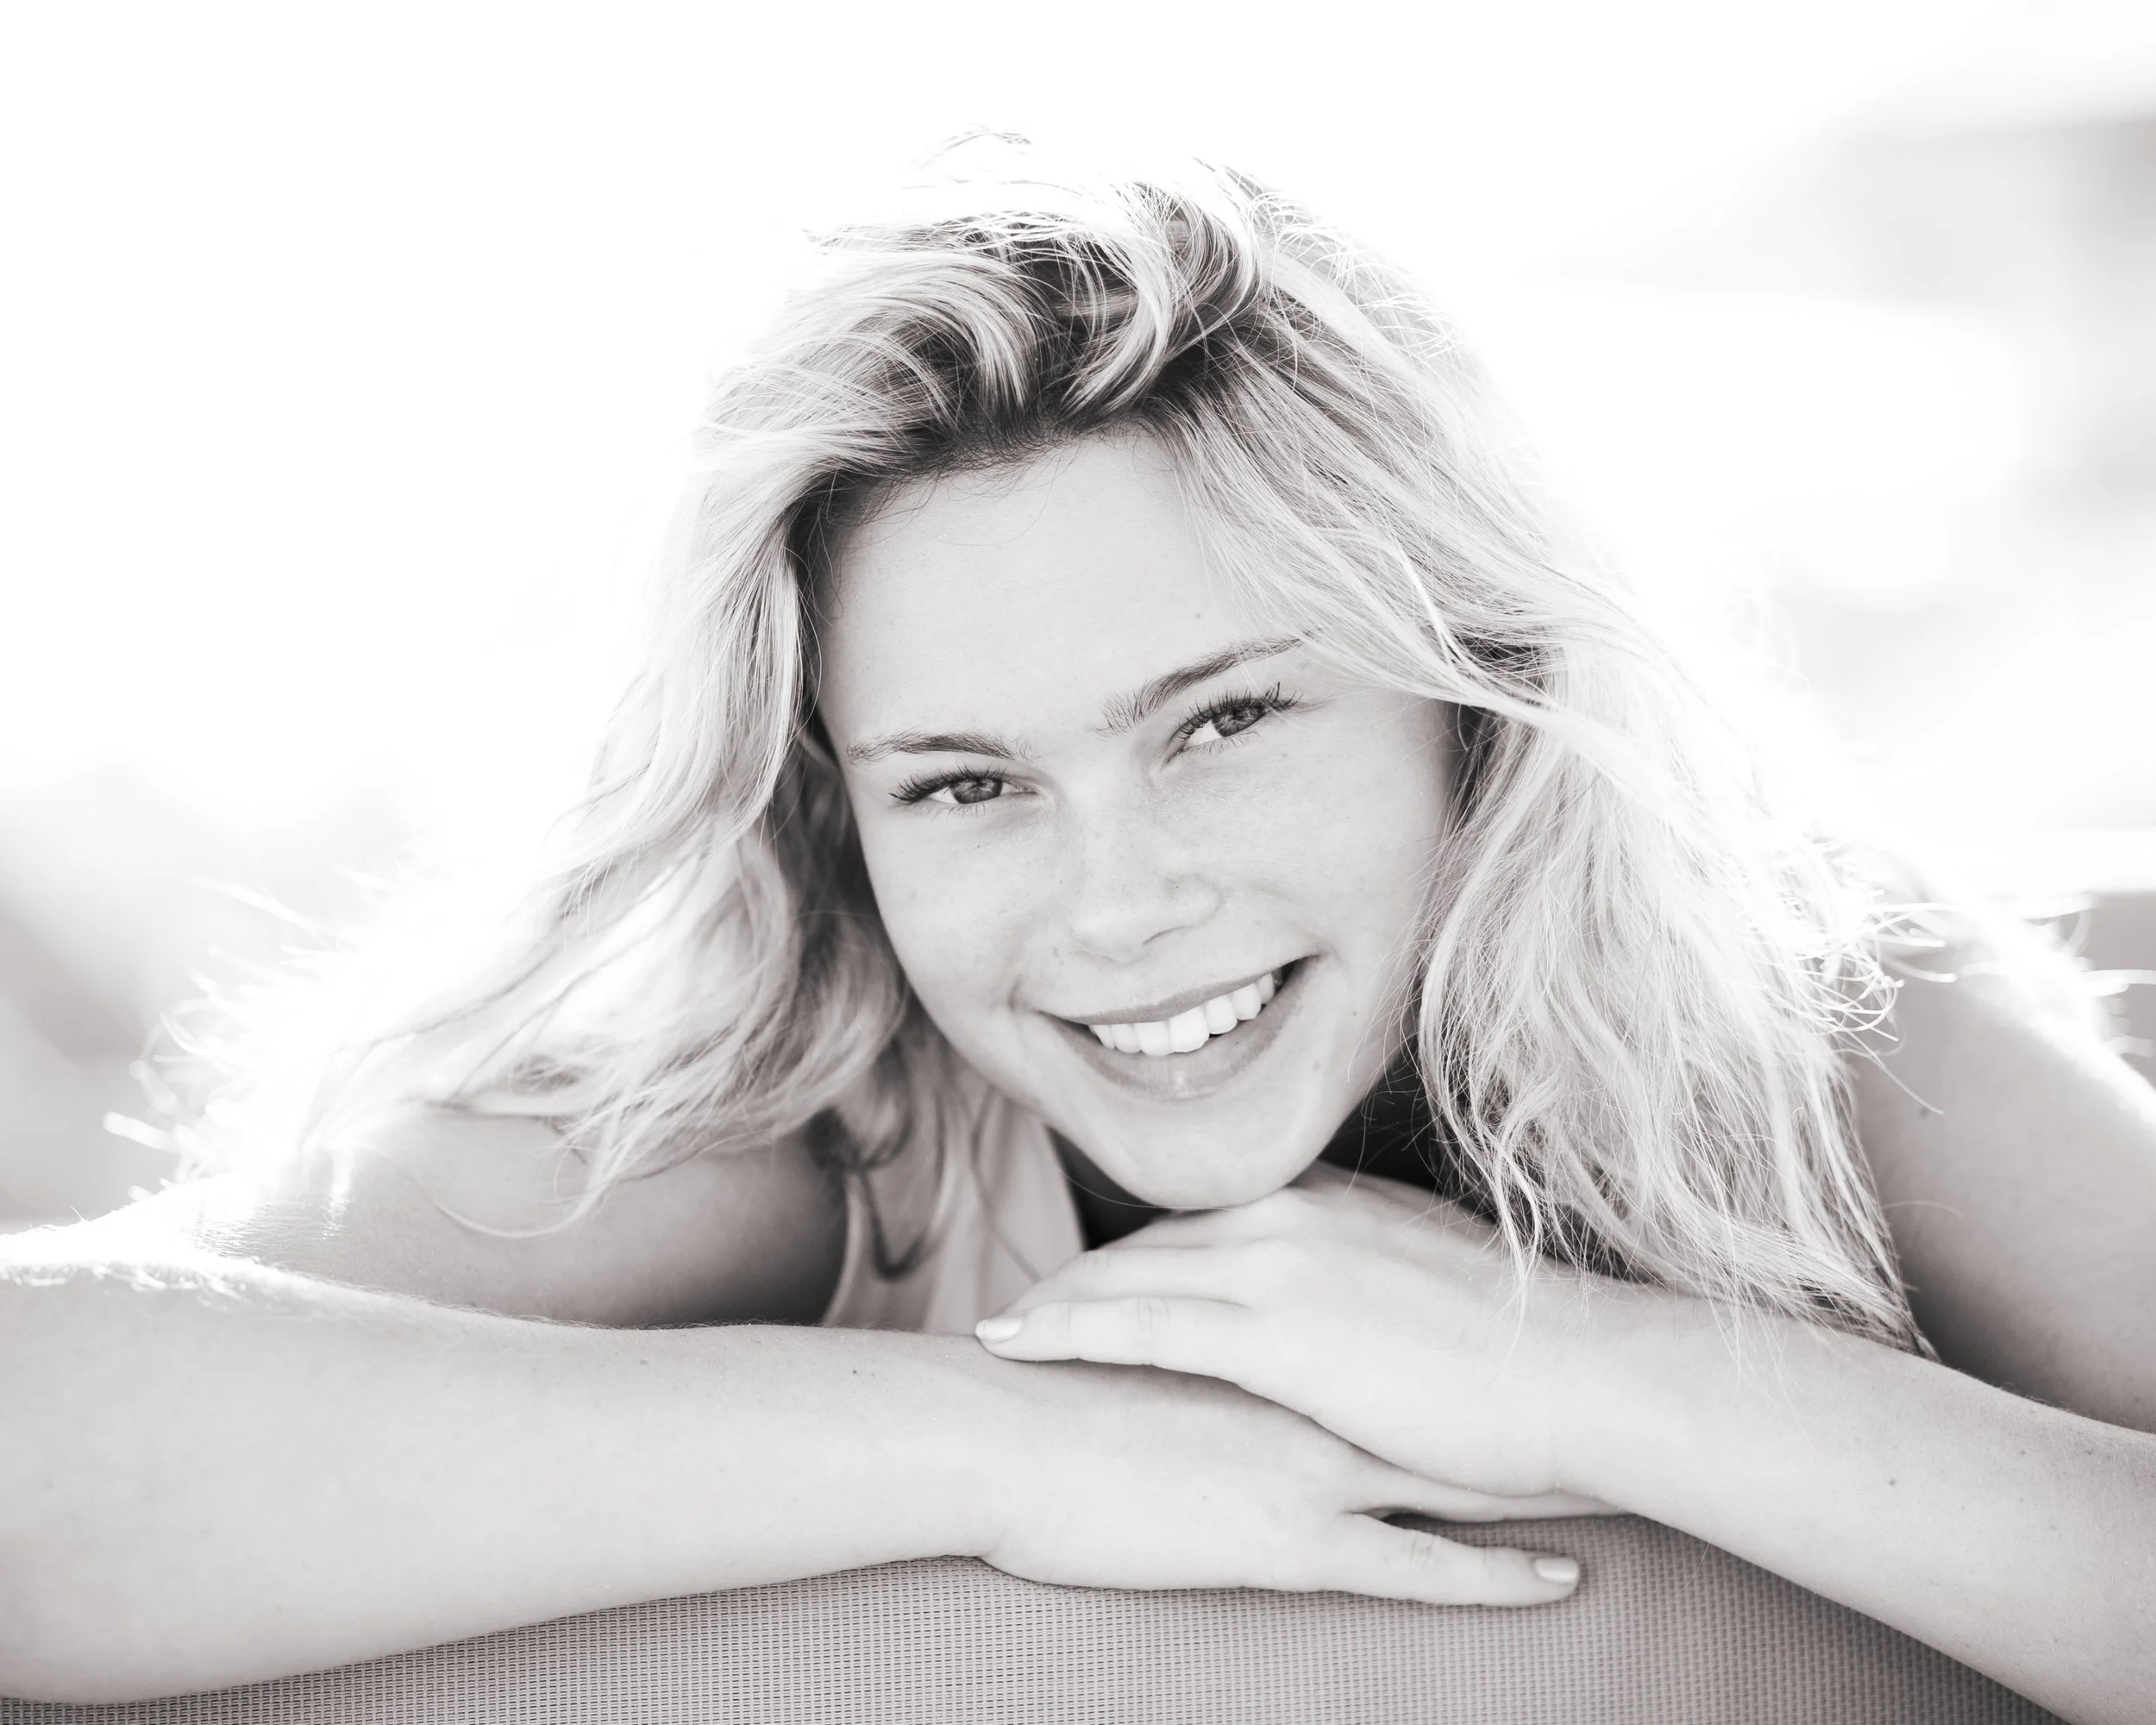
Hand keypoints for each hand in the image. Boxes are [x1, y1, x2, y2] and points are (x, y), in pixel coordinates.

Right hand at [975, 1352, 1597, 1606]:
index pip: (1399, 1332)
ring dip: (1548, 1480)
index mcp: (1278, 1335)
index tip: (1544, 1332)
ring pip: (1459, 1472)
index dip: (1476, 1335)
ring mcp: (1312, 1462)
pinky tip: (1560, 1582)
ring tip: (1633, 1481)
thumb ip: (1202, 1330)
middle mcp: (1314, 1391)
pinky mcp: (1295, 1539)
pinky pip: (1419, 1566)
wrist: (1000, 1436)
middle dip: (1541, 1395)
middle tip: (1630, 1392)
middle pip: (1451, 1392)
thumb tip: (1232, 1325)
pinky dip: (1495, 1574)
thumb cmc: (1048, 1397)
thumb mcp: (1143, 1348)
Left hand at [977, 1164, 1663, 1499]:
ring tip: (1003, 1333)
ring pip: (1133, 1273)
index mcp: (1330, 1199)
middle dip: (1084, 1275)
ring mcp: (1279, 1265)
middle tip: (1025, 1309)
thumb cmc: (1522, 1345)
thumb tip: (1348, 1285)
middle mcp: (1292, 1213)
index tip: (1097, 1275)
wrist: (1579, 1373)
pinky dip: (1070, 1330)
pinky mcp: (1275, 1331)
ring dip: (1058, 1302)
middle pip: (1154, 1240)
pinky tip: (1020, 1345)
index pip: (1205, 1218)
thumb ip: (1369, 1264)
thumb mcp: (1432, 1274)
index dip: (1142, 1250)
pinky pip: (1142, 1324)